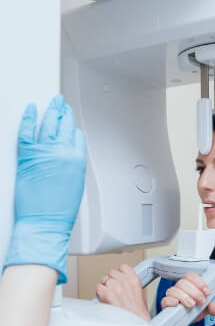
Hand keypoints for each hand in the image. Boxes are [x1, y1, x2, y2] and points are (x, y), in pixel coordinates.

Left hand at [3, 95, 85, 283]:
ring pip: (48, 123)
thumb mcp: (76, 185)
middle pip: (63, 125)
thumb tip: (67, 155)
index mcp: (77, 160)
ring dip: (51, 110)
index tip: (70, 122)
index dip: (72, 128)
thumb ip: (72, 165)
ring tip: (52, 102)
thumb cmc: (60, 210)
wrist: (45, 222)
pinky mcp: (27, 155)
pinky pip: (26, 130)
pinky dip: (28, 117)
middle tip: (62, 104)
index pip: (76, 136)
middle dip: (63, 112)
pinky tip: (31, 109)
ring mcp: (44, 152)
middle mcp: (62, 152)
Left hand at [96, 264, 150, 321]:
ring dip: (105, 287)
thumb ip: (130, 283)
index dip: (119, 273)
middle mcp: (125, 281)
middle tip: (114, 289)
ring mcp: (115, 287)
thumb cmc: (138, 311)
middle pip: (112, 272)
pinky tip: (105, 298)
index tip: (119, 277)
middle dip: (112, 280)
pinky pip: (98, 287)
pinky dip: (100, 293)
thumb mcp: (139, 292)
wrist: (136, 322)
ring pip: (104, 279)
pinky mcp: (106, 294)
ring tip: (110, 295)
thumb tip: (122, 281)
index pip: (123, 267)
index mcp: (134, 279)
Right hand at [161, 271, 214, 321]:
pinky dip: (170, 301)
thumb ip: (212, 307)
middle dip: (194, 292)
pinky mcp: (166, 304)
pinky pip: (165, 300)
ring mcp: (172, 295)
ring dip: (185, 297)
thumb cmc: (194, 310)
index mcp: (189, 284)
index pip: (191, 276)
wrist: (186, 322)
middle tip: (201, 301)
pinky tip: (177, 303)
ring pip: (174, 290)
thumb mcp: (205, 308)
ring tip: (192, 305)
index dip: (199, 282)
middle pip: (183, 282)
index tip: (207, 292)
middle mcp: (180, 288)